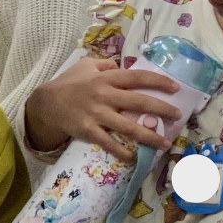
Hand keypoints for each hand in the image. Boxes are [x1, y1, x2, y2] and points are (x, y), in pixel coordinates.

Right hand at [23, 56, 182, 160]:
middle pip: (139, 102)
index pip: (137, 77)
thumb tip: (124, 66)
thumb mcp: (85, 65)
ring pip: (128, 126)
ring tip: (165, 143)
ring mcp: (96, 114)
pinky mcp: (88, 131)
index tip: (175, 88)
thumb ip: (106, 65)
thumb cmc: (68, 83)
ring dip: (149, 136)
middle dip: (162, 109)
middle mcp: (104, 95)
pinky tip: (134, 158)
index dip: (158, 81)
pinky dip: (122, 152)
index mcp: (105, 78)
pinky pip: (109, 143)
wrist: (45, 104)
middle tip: (177, 116)